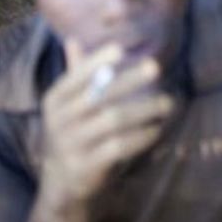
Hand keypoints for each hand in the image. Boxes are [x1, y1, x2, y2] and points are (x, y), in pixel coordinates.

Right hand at [40, 43, 174, 205]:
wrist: (61, 183)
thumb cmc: (72, 133)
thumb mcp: (68, 105)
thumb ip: (74, 74)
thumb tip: (72, 38)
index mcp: (54, 100)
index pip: (75, 76)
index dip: (96, 62)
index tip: (121, 49)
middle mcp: (59, 121)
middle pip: (100, 96)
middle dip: (130, 80)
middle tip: (156, 68)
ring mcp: (70, 145)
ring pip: (113, 121)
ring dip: (144, 110)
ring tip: (166, 102)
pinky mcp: (85, 167)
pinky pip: (118, 147)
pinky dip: (140, 137)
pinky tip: (156, 129)